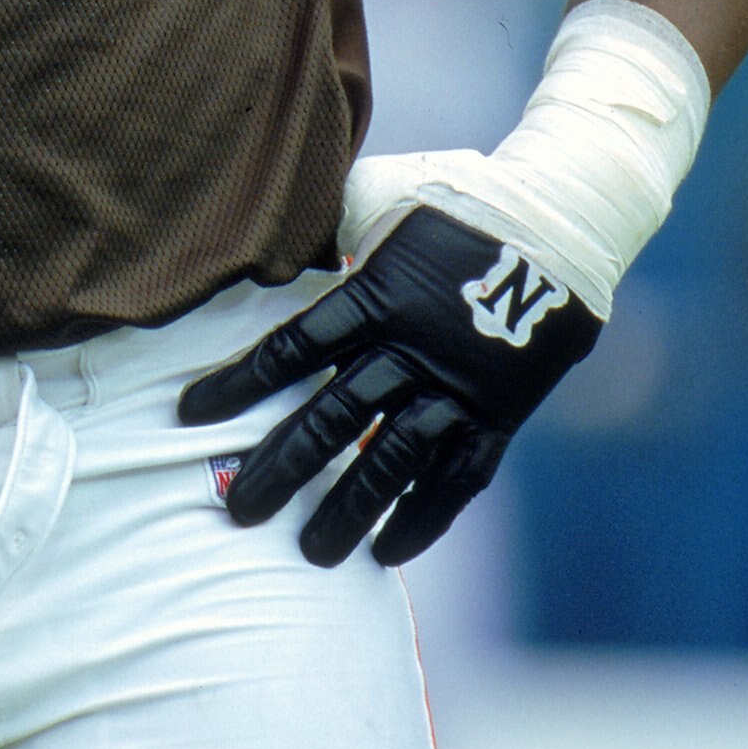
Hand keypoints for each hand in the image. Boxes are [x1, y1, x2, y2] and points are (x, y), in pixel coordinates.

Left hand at [176, 208, 598, 567]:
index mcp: (375, 295)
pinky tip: (387, 552)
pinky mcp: (498, 415)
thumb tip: (274, 227)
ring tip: (310, 553)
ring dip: (349, 509)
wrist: (558, 222)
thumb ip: (330, 222)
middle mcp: (410, 349)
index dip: (238, 384)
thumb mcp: (383, 196)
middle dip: (282, 467)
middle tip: (238, 512)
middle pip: (332, 418)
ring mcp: (457, 388)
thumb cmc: (456, 201)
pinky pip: (457, 479)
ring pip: (391, 461)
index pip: (291, 349)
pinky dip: (423, 519)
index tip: (188, 416)